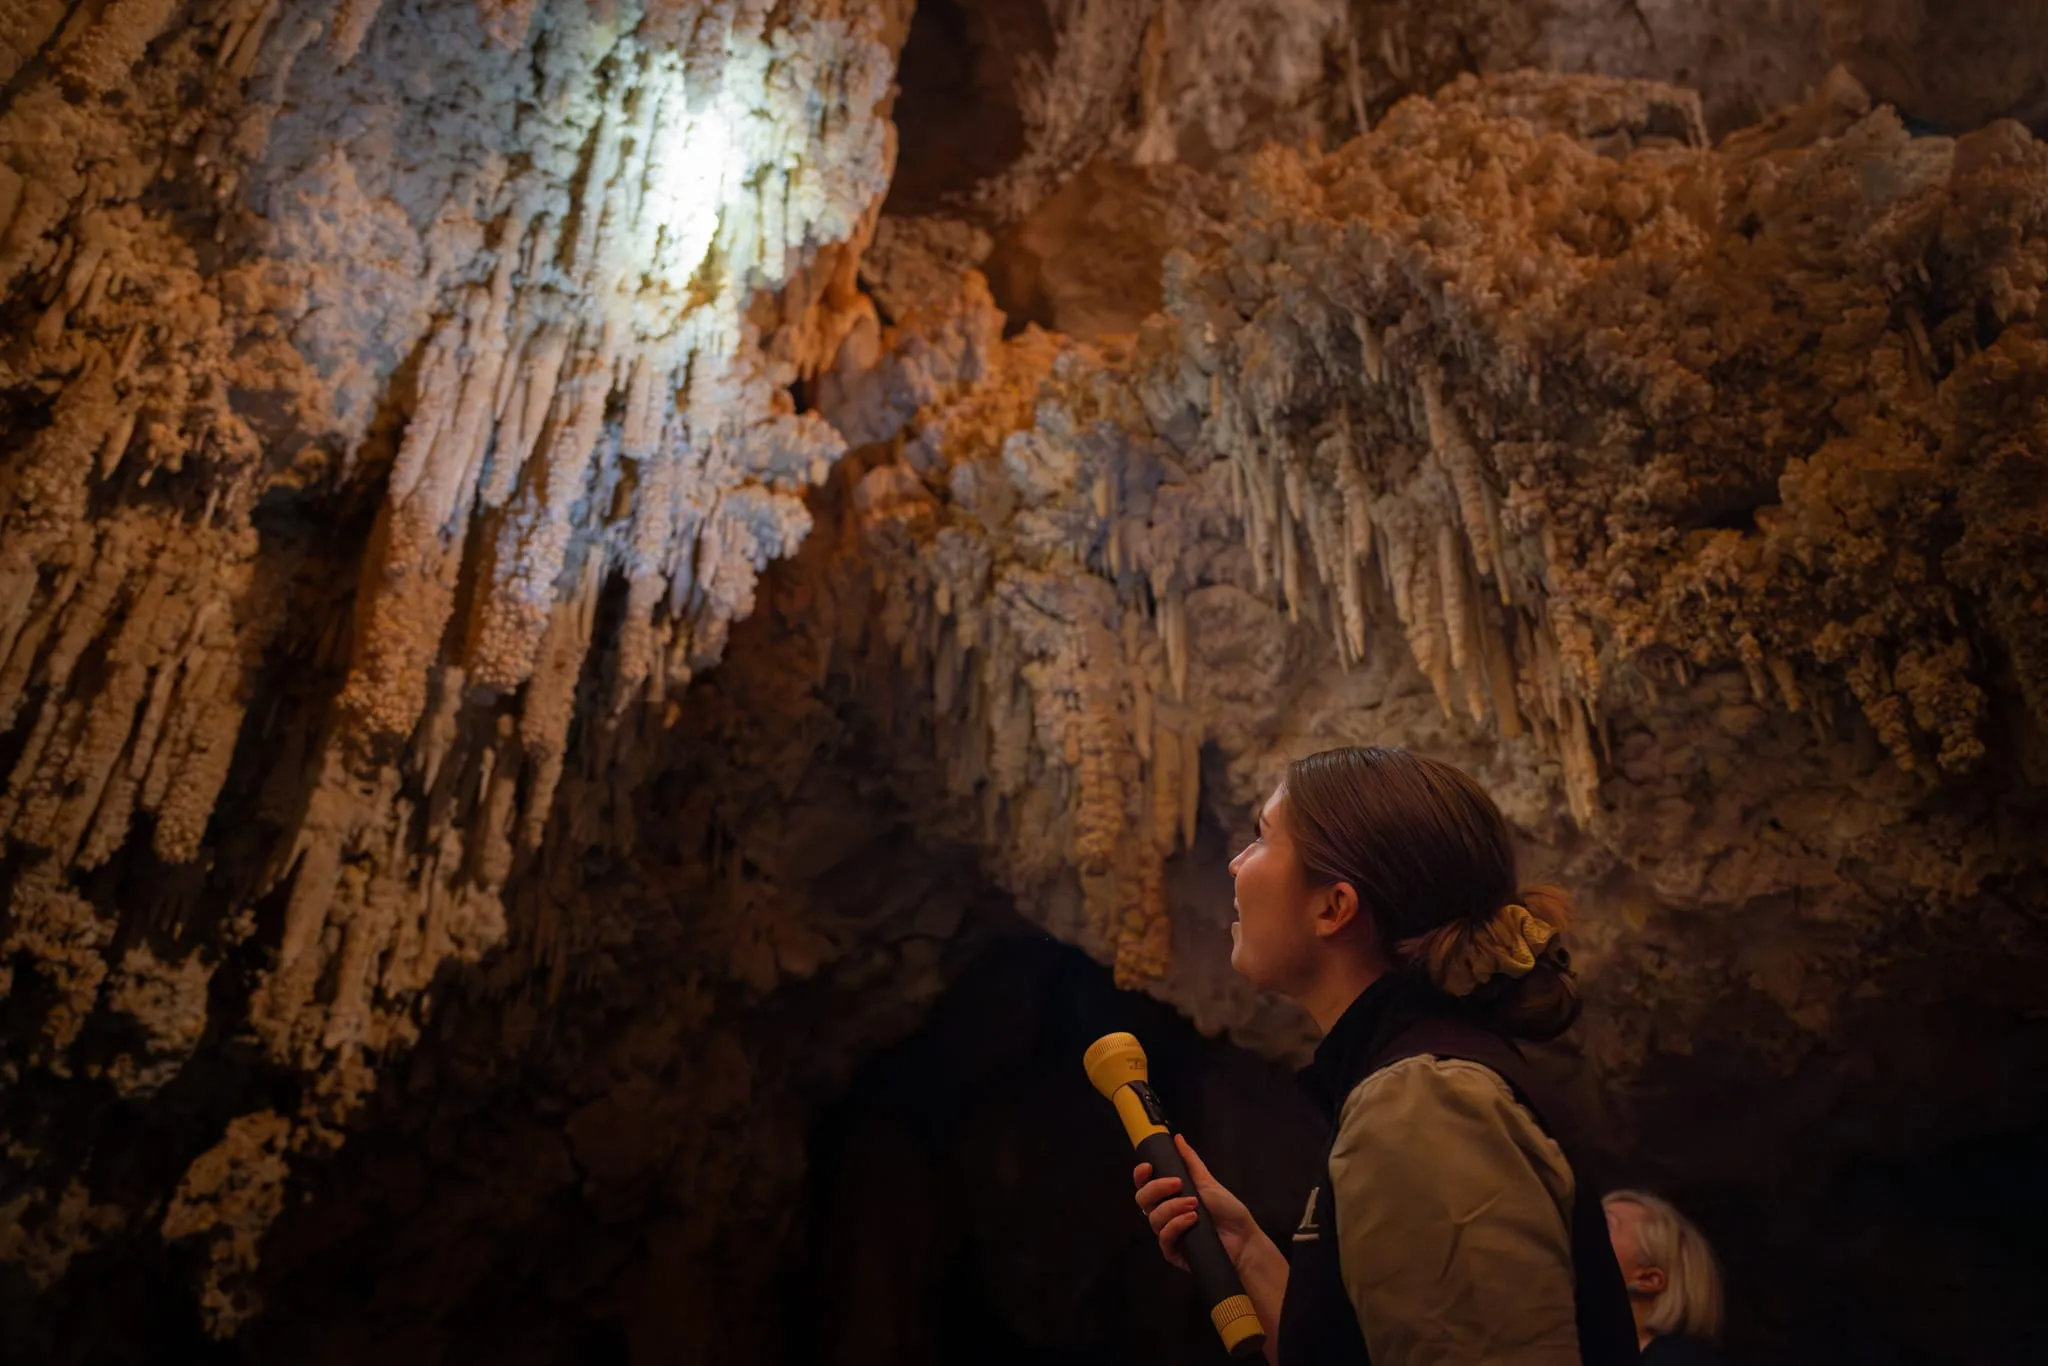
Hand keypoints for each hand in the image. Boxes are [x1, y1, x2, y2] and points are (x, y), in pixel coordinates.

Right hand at [1133, 1134, 1260, 1272]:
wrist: (1243, 1238)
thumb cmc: (1227, 1210)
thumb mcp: (1207, 1181)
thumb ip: (1190, 1161)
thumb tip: (1177, 1138)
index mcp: (1169, 1197)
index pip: (1145, 1185)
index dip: (1140, 1175)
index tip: (1148, 1167)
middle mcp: (1165, 1214)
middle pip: (1142, 1200)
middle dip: (1157, 1189)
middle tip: (1178, 1184)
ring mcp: (1168, 1234)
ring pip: (1153, 1218)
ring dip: (1172, 1208)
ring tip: (1194, 1205)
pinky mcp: (1173, 1252)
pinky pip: (1164, 1238)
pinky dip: (1176, 1225)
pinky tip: (1192, 1220)